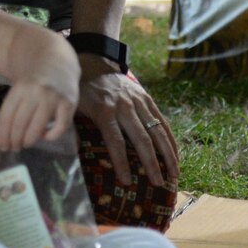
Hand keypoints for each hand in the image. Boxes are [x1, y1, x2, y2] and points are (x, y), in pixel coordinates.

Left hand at [0, 77, 74, 151]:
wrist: (57, 63)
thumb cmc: (35, 81)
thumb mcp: (19, 88)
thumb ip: (13, 109)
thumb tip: (3, 139)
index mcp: (20, 88)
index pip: (7, 116)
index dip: (3, 135)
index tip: (2, 146)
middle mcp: (37, 92)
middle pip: (20, 124)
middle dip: (14, 140)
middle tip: (14, 148)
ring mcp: (54, 98)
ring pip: (37, 128)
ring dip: (29, 141)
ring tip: (26, 144)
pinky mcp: (69, 104)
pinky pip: (60, 127)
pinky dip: (51, 136)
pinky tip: (45, 136)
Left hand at [74, 55, 178, 186]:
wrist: (95, 64)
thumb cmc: (81, 92)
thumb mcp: (73, 108)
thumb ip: (73, 128)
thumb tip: (72, 155)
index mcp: (104, 111)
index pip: (115, 141)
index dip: (122, 162)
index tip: (127, 182)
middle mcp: (125, 107)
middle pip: (142, 139)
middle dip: (151, 163)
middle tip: (158, 184)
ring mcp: (139, 103)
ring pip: (157, 131)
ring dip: (168, 154)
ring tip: (174, 175)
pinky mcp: (148, 100)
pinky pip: (162, 122)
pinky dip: (171, 140)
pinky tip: (176, 156)